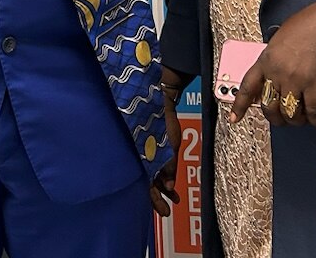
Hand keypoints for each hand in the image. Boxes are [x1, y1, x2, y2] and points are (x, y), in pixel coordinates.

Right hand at [149, 96, 182, 216]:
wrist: (155, 102)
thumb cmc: (162, 123)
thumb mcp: (170, 147)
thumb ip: (170, 167)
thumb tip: (170, 187)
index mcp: (143, 160)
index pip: (148, 187)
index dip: (156, 201)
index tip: (166, 212)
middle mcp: (142, 159)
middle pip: (148, 184)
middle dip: (158, 198)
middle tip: (167, 210)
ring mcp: (146, 154)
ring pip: (152, 176)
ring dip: (163, 188)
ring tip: (174, 198)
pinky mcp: (150, 149)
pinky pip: (155, 166)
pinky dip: (163, 175)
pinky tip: (170, 183)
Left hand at [227, 1, 315, 128]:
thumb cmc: (308, 24)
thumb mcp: (280, 39)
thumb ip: (275, 59)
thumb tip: (278, 74)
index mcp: (265, 60)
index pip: (248, 87)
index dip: (240, 105)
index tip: (234, 117)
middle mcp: (277, 72)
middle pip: (269, 106)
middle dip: (276, 118)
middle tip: (283, 119)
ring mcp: (295, 80)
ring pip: (290, 113)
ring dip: (296, 120)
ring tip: (302, 118)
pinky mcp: (314, 85)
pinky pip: (313, 112)